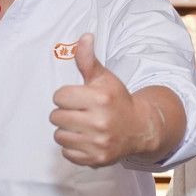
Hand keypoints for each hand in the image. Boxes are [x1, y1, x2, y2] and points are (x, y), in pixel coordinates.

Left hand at [50, 34, 151, 167]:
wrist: (139, 128)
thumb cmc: (117, 100)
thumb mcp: (104, 78)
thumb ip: (89, 60)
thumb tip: (84, 37)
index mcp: (100, 99)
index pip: (59, 96)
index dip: (66, 96)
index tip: (77, 98)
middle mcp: (100, 122)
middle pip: (56, 117)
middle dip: (65, 113)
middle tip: (79, 113)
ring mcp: (98, 143)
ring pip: (59, 135)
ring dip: (66, 130)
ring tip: (81, 126)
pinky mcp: (96, 159)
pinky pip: (67, 153)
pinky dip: (72, 147)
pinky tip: (85, 139)